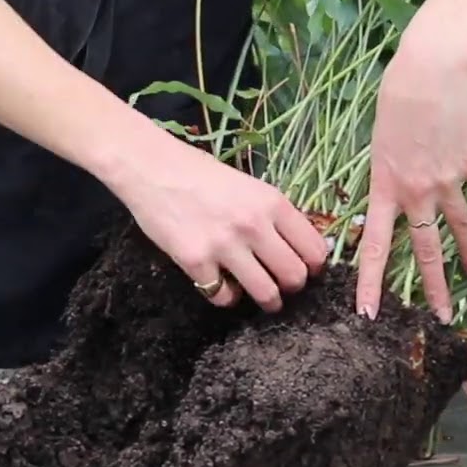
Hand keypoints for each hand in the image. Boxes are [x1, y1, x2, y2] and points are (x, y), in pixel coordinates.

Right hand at [107, 134, 327, 312]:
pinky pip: (224, 296)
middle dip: (292, 286)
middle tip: (281, 283)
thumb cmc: (201, 174)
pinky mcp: (196, 262)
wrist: (152, 167)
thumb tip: (301, 245)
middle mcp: (253, 225)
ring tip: (261, 296)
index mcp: (272, 203)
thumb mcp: (249, 186)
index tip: (305, 269)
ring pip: (266, 293)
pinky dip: (225, 295)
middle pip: (295, 276)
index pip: (315, 250)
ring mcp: (224, 245)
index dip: (314, 266)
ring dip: (267, 299)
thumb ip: (274, 214)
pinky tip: (220, 282)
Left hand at [355, 37, 466, 322]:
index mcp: (385, 187)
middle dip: (433, 286)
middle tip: (441, 316)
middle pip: (426, 249)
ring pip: (461, 226)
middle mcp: (417, 190)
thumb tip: (395, 192)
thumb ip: (387, 174)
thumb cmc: (396, 98)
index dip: (371, 283)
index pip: (376, 247)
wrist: (430, 69)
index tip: (368, 313)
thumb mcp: (378, 143)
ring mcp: (448, 178)